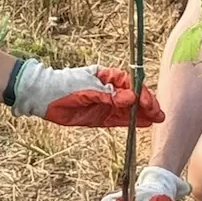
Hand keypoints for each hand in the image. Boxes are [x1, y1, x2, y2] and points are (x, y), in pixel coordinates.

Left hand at [7, 59, 164, 126]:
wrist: (42, 97)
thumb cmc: (63, 86)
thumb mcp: (86, 88)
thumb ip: (108, 95)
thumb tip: (130, 98)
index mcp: (106, 77)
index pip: (129, 84)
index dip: (141, 93)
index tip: (147, 103)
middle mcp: (109, 90)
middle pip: (133, 97)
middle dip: (147, 104)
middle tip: (159, 113)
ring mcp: (105, 104)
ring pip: (129, 109)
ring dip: (143, 114)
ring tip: (158, 119)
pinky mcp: (100, 117)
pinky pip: (119, 119)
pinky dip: (132, 121)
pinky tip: (145, 123)